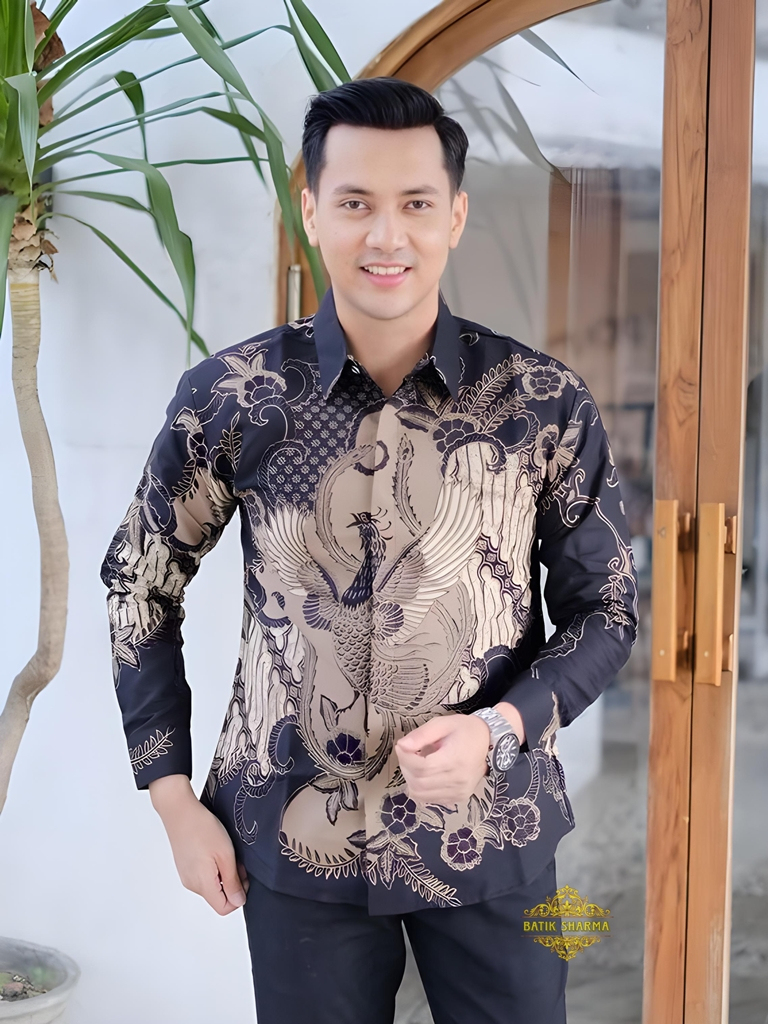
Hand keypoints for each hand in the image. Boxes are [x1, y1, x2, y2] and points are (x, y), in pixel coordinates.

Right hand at [148, 774, 249, 915]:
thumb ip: (232, 881)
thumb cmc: (202, 828)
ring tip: (225, 852)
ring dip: (223, 873)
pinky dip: (213, 868)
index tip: (243, 876)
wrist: (179, 811)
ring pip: (212, 885)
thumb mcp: (225, 854)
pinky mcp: (185, 867)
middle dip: (232, 882)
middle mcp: (192, 884)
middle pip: (218, 897)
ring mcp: (186, 875)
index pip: (224, 908)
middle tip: (236, 860)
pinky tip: (214, 850)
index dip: (238, 896)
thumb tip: (238, 901)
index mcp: (203, 884)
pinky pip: (203, 876)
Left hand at [395, 713, 491, 806]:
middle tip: (407, 753)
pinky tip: (425, 775)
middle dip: (406, 767)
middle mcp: (458, 781)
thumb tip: (402, 746)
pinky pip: (430, 800)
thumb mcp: (442, 724)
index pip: (421, 768)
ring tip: (415, 763)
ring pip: (421, 795)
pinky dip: (420, 789)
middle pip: (418, 783)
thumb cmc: (464, 730)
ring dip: (411, 780)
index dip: (405, 758)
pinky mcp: (458, 798)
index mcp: (455, 760)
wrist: (488, 741)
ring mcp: (459, 792)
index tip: (401, 746)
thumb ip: (421, 735)